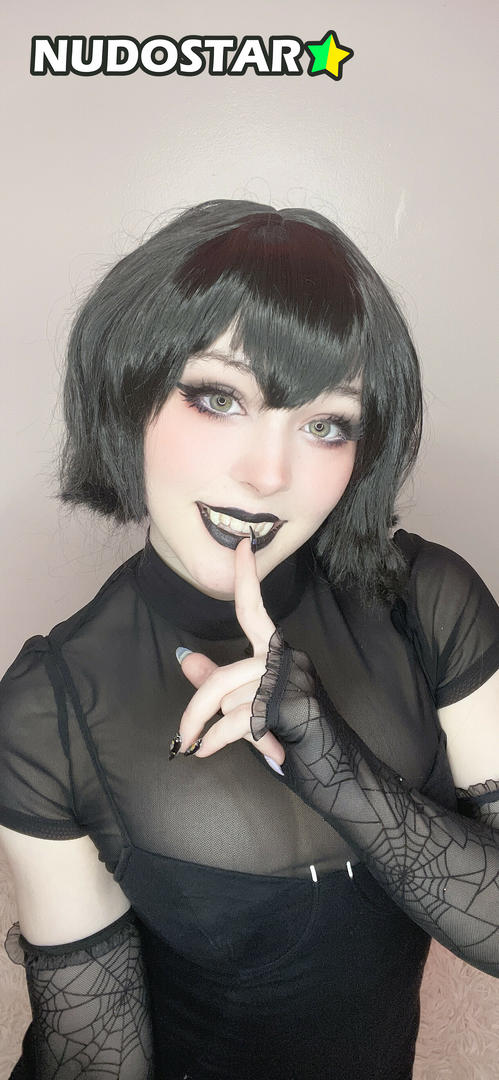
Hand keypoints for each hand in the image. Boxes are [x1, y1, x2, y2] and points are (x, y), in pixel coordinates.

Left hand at [175, 536, 285, 764]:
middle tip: (183, 735)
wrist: (339, 772)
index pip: (255, 611)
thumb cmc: (295, 738)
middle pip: (223, 676)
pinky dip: (217, 740)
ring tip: (217, 748)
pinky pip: (237, 720)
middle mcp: (286, 661)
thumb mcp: (249, 708)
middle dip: (197, 709)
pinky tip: (206, 751)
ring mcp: (289, 681)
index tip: (241, 546)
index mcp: (277, 655)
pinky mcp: (288, 704)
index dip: (247, 579)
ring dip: (217, 731)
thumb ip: (218, 682)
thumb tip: (185, 659)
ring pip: (229, 701)